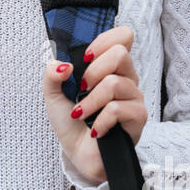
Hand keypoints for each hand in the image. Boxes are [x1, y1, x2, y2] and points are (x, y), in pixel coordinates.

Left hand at [41, 25, 146, 183]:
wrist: (78, 153)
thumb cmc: (71, 122)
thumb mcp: (53, 95)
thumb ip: (52, 75)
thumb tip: (62, 65)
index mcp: (109, 67)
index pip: (123, 36)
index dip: (105, 40)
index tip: (85, 58)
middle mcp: (126, 78)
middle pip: (120, 54)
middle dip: (93, 71)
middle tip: (81, 88)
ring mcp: (134, 97)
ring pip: (115, 84)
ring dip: (91, 101)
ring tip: (81, 114)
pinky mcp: (138, 117)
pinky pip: (118, 109)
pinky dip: (99, 121)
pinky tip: (94, 130)